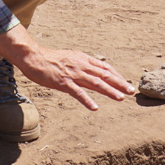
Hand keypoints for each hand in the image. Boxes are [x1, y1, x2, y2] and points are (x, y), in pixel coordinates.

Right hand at [0, 24, 134, 110]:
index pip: (104, 67)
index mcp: (83, 59)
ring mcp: (73, 74)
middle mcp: (81, 65)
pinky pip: (77, 92)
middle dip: (119, 83)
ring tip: (120, 98)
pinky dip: (87, 100)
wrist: (33, 57)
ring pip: (95, 83)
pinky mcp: (63, 82)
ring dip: (109, 91)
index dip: (117, 75)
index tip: (125, 83)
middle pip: (104, 75)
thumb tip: (94, 73)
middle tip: (131, 91)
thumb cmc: (50, 59)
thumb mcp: (70, 58)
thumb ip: (82, 65)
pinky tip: (95, 107)